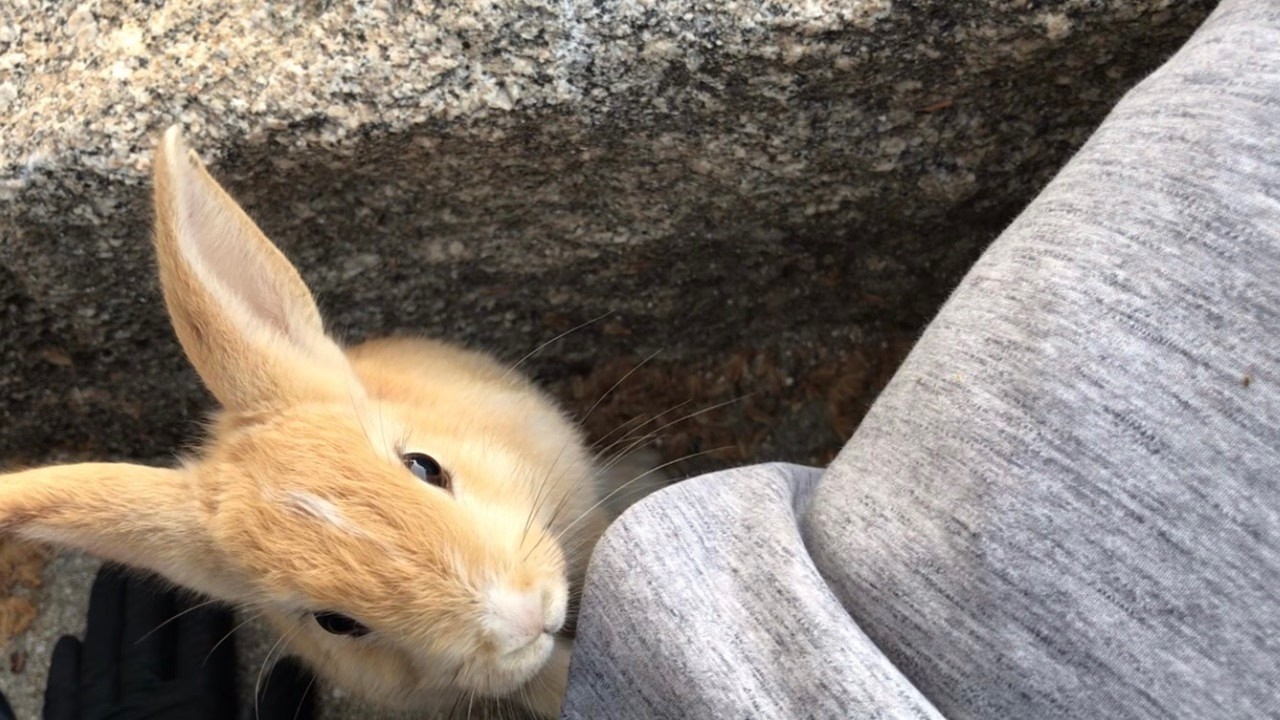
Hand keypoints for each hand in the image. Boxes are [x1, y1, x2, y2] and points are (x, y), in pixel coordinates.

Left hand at [35, 564, 314, 719]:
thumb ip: (279, 712)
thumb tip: (294, 669)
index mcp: (196, 702)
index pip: (203, 638)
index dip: (205, 603)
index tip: (209, 568)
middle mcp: (146, 699)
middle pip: (147, 633)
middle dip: (149, 593)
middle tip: (147, 548)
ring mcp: (103, 714)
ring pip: (103, 650)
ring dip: (105, 613)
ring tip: (109, 580)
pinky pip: (65, 693)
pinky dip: (66, 668)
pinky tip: (69, 644)